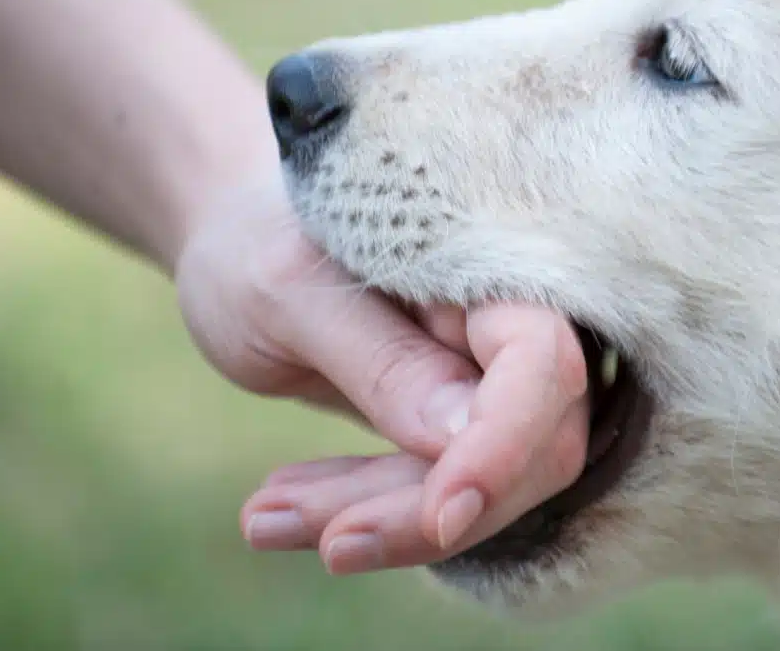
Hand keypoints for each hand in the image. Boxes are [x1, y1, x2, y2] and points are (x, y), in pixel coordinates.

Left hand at [175, 169, 589, 573]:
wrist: (238, 244)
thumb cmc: (258, 244)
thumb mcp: (291, 294)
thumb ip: (382, 361)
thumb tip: (462, 440)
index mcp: (486, 265)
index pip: (540, 363)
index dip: (504, 445)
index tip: (441, 515)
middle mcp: (505, 321)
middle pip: (527, 445)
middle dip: (423, 505)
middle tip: (312, 536)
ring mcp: (486, 375)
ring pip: (481, 484)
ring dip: (379, 518)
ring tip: (261, 518)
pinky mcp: (453, 422)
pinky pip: (433, 487)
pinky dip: (361, 510)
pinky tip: (277, 510)